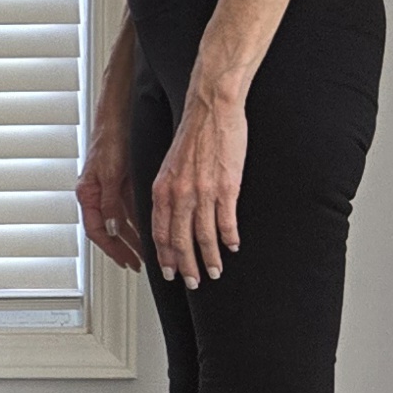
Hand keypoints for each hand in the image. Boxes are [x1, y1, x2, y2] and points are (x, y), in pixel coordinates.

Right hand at [75, 119, 144, 272]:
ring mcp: (109, 189)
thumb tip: (114, 227)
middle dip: (124, 248)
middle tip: (139, 262)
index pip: (97, 231)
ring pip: (120, 221)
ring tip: (147, 250)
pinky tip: (150, 228)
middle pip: (109, 230)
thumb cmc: (108, 140)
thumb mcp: (111, 174)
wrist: (118, 118)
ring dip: (133, 237)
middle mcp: (97, 195)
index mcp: (88, 194)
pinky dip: (139, 221)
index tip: (126, 261)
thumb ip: (111, 203)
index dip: (112, 249)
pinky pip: (129, 209)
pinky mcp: (122, 183)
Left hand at [149, 88, 245, 287]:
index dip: (164, 255)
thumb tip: (170, 215)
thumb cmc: (193, 135)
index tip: (169, 271)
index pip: (159, 232)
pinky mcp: (227, 187)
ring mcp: (203, 192)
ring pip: (204, 236)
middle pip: (180, 241)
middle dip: (186, 266)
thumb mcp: (169, 165)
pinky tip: (232, 247)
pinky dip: (229, 238)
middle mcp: (179, 193)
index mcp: (162, 188)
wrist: (211, 109)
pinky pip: (226, 221)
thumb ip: (168, 190)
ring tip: (215, 272)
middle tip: (192, 283)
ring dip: (209, 259)